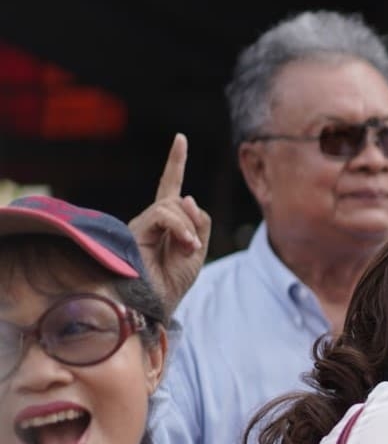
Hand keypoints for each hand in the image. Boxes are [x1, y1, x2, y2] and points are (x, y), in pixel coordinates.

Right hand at [128, 134, 210, 309]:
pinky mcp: (133, 230)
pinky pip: (162, 214)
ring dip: (187, 228)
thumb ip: (198, 222)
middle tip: (193, 248)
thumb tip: (187, 196)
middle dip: (193, 222)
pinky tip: (185, 245)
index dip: (175, 163)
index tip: (180, 139)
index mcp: (168, 224)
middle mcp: (150, 220)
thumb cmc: (173, 283)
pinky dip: (179, 227)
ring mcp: (140, 224)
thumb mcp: (197, 251)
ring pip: (172, 206)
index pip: (171, 188)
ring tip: (187, 250)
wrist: (154, 304)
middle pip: (179, 200)